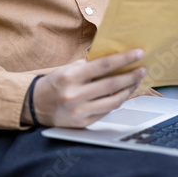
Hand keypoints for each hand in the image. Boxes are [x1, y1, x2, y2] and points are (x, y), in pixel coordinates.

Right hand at [29, 49, 145, 127]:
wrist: (35, 105)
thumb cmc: (55, 83)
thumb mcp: (68, 68)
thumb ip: (90, 66)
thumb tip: (117, 60)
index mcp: (70, 77)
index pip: (104, 66)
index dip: (124, 59)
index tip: (138, 53)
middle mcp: (75, 95)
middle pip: (112, 84)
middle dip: (131, 76)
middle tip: (142, 69)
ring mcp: (79, 111)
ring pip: (114, 101)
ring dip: (129, 90)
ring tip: (136, 81)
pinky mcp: (83, 123)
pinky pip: (107, 111)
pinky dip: (117, 101)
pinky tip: (123, 93)